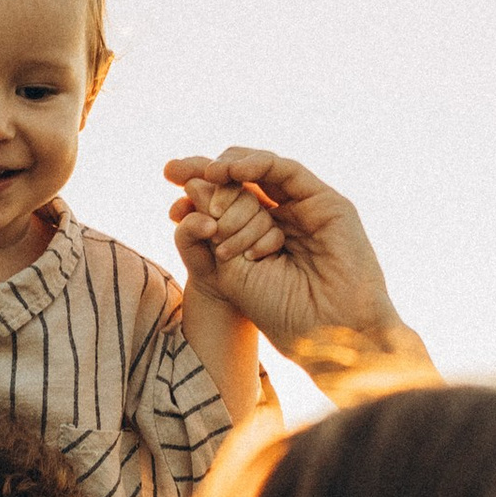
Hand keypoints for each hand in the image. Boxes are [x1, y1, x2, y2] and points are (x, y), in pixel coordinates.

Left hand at [163, 148, 433, 398]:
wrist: (327, 331)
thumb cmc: (281, 311)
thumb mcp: (230, 269)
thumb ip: (211, 230)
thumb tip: (192, 187)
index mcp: (257, 240)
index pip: (225, 203)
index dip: (197, 191)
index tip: (168, 183)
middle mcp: (281, 220)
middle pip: (240, 182)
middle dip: (206, 174)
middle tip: (175, 174)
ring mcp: (304, 209)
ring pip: (262, 172)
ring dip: (230, 169)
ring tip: (208, 174)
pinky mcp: (325, 203)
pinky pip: (287, 171)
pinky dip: (259, 165)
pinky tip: (233, 171)